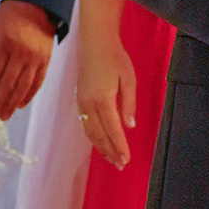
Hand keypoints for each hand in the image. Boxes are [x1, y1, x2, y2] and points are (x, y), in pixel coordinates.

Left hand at [0, 0, 54, 121]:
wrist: (39, 5)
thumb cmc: (11, 14)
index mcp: (5, 43)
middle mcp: (21, 53)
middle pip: (8, 83)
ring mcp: (34, 58)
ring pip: (23, 86)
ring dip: (12, 103)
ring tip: (4, 116)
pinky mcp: (45, 61)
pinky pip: (37, 82)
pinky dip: (29, 95)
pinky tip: (20, 105)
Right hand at [74, 36, 136, 168]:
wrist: (95, 43)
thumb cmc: (115, 58)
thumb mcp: (129, 79)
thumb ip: (129, 104)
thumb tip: (130, 126)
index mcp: (102, 99)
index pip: (112, 130)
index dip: (120, 147)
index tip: (126, 160)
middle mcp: (88, 104)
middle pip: (100, 135)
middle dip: (110, 151)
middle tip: (121, 165)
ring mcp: (81, 103)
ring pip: (90, 132)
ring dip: (101, 147)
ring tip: (112, 159)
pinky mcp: (79, 100)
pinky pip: (85, 124)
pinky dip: (93, 137)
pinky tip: (100, 142)